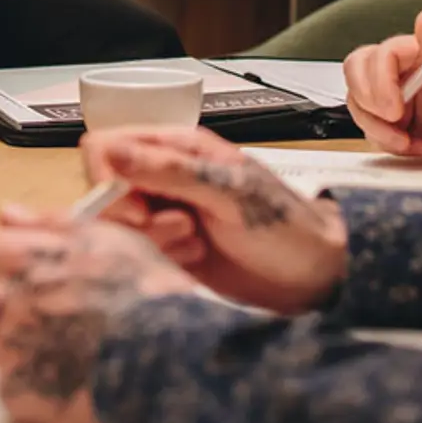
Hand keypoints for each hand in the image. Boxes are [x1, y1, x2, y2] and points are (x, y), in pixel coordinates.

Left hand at [0, 216, 197, 422]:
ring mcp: (9, 351)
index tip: (22, 275)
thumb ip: (49, 223)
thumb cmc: (150, 295)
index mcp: (24, 257)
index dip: (2, 264)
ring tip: (84, 357)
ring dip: (33, 351)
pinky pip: (18, 389)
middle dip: (26, 310)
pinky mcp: (18, 395)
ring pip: (7, 347)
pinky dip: (41, 391)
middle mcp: (8, 300)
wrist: (175, 363)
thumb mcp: (110, 239)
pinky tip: (80, 386)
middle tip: (73, 323)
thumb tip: (6, 215)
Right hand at [61, 126, 347, 313]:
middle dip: (130, 215)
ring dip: (149, 238)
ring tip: (193, 242)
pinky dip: (159, 258)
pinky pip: (135, 251)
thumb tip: (111, 153)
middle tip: (177, 226)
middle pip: (104, 188)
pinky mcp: (167, 248)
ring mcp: (163, 212)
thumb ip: (169, 171)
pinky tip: (195, 257)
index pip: (104, 147)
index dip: (108, 177)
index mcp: (175, 147)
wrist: (317, 275)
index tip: (140, 207)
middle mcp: (162, 176)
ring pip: (116, 223)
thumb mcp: (229, 192)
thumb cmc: (285, 224)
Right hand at [343, 10, 421, 157]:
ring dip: (378, 129)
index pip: (377, 57)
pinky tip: (417, 146)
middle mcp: (402, 72)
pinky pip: (371, 129)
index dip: (379, 83)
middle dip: (370, 104)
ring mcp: (396, 97)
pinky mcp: (396, 122)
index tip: (395, 109)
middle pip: (356, 76)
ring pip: (359, 104)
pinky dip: (388, 143)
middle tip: (396, 122)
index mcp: (417, 54)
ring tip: (409, 141)